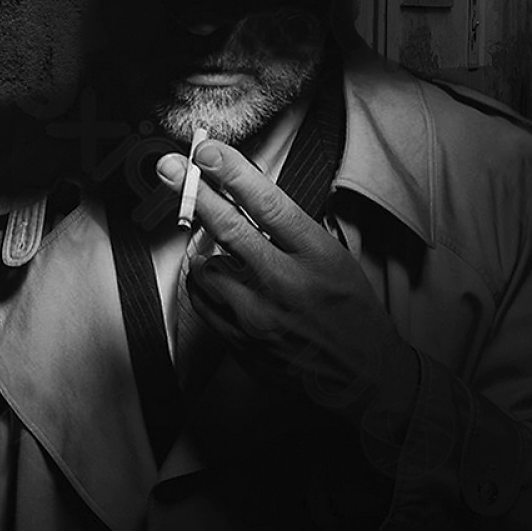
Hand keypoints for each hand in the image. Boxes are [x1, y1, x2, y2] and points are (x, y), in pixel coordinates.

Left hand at [157, 139, 421, 434]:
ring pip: (206, 269)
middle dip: (194, 192)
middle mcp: (286, 284)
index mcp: (318, 257)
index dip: (234, 174)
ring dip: (206, 253)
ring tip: (222, 254)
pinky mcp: (240, 344)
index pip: (270, 205)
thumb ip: (295, 234)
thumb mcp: (338, 261)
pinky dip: (205, 285)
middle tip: (169, 168)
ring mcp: (259, 318)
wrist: (362, 378)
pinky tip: (217, 280)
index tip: (207, 151)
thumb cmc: (352, 312)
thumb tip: (248, 198)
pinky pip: (203, 303)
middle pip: (228, 230)